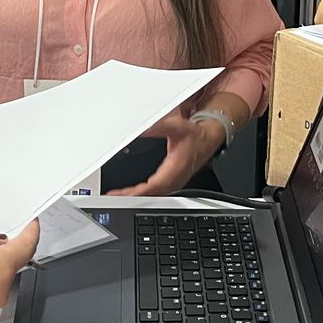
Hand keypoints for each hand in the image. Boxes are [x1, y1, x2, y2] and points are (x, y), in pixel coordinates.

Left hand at [106, 109, 225, 196]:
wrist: (209, 137)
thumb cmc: (196, 134)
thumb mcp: (176, 127)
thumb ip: (158, 126)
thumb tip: (142, 127)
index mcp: (176, 167)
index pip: (154, 185)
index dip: (138, 191)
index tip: (122, 194)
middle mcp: (175, 177)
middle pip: (152, 193)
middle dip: (133, 195)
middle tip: (114, 196)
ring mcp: (175, 180)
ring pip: (155, 193)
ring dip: (138, 195)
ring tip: (120, 195)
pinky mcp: (174, 179)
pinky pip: (157, 190)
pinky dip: (145, 192)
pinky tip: (136, 191)